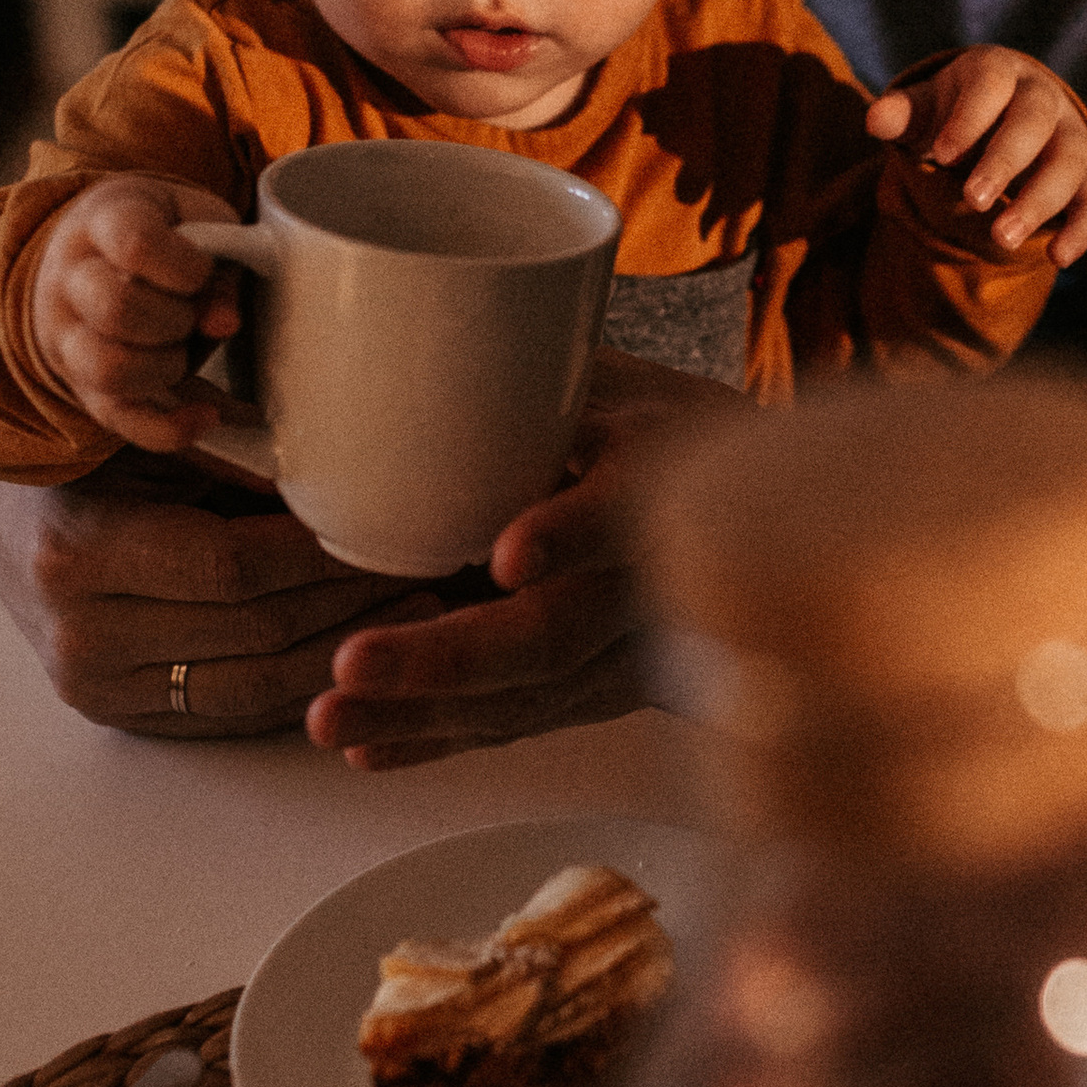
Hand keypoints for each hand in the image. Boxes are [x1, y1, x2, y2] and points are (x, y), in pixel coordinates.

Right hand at [0, 454, 415, 737]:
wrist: (13, 521)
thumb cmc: (91, 457)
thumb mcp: (149, 434)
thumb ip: (232, 453)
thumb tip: (350, 472)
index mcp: (79, 551)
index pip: (233, 565)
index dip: (323, 556)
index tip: (394, 529)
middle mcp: (82, 635)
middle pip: (254, 631)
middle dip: (354, 602)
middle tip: (432, 571)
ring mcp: (100, 690)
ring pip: (255, 687)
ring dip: (347, 655)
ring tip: (420, 617)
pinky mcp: (124, 720)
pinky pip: (236, 714)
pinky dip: (307, 688)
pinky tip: (362, 657)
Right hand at [27, 172, 240, 453]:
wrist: (94, 250)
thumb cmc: (161, 230)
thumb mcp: (197, 220)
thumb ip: (220, 262)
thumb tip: (224, 323)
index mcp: (103, 220)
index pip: (134, 244)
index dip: (183, 267)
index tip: (202, 272)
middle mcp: (71, 277)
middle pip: (116, 309)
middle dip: (175, 321)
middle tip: (191, 314)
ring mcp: (67, 335)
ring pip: (108, 369)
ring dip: (167, 368)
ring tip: (184, 351)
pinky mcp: (80, 384)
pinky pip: (117, 419)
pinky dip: (169, 428)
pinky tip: (206, 416)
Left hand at [305, 348, 734, 768]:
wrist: (756, 512)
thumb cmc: (648, 425)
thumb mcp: (609, 379)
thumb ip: (531, 375)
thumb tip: (404, 336)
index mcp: (657, 480)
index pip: (620, 512)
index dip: (569, 532)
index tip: (509, 552)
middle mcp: (649, 582)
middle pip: (557, 634)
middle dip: (452, 659)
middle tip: (353, 662)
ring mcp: (626, 652)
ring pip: (527, 697)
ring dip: (423, 713)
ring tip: (329, 718)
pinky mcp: (597, 692)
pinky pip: (515, 723)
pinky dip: (437, 738)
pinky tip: (365, 750)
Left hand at [864, 50, 1086, 265]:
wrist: (1004, 120)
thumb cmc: (957, 114)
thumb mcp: (927, 109)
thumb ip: (902, 114)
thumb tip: (876, 119)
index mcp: (999, 72)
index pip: (991, 84)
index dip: (970, 118)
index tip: (942, 155)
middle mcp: (1043, 99)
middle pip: (1034, 122)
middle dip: (1005, 161)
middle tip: (973, 201)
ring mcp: (1070, 138)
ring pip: (1069, 163)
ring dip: (1039, 201)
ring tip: (1003, 239)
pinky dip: (1082, 229)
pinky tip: (1058, 257)